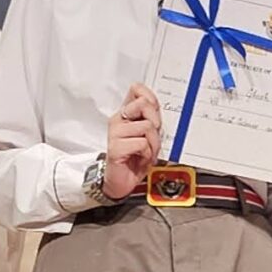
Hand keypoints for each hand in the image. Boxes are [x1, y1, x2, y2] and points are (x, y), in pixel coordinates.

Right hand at [103, 84, 162, 202]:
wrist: (122, 181)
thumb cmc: (135, 158)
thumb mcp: (149, 135)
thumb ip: (151, 118)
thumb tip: (155, 103)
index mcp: (126, 114)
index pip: (137, 90)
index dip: (150, 97)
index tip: (154, 110)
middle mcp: (119, 120)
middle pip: (144, 104)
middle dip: (156, 122)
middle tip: (152, 136)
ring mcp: (115, 133)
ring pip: (147, 126)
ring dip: (153, 143)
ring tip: (147, 152)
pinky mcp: (116, 147)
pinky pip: (142, 143)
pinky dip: (147, 154)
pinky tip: (141, 158)